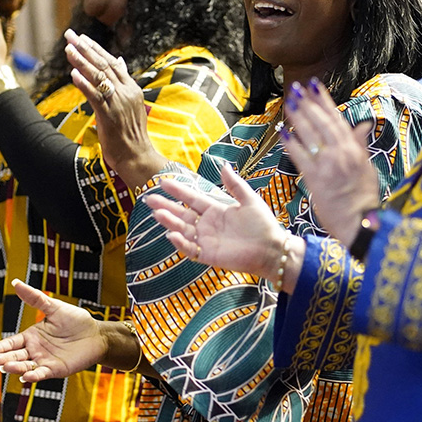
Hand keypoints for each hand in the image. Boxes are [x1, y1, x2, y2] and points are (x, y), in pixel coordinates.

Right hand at [0, 279, 108, 382]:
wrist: (96, 334)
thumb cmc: (75, 320)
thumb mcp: (54, 307)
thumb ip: (35, 298)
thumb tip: (16, 282)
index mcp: (31, 336)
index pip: (11, 343)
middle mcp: (35, 350)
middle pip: (14, 356)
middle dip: (2, 359)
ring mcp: (44, 361)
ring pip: (25, 366)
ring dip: (15, 367)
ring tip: (5, 367)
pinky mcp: (56, 369)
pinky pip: (42, 373)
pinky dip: (34, 376)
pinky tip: (26, 377)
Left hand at [65, 30, 165, 185]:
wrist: (137, 156)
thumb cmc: (131, 133)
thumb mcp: (131, 103)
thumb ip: (124, 82)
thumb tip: (119, 60)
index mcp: (132, 88)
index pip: (112, 63)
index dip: (96, 49)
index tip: (82, 38)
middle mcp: (127, 92)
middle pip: (104, 65)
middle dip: (85, 49)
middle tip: (70, 36)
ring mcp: (119, 103)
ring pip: (98, 78)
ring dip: (81, 62)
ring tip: (68, 49)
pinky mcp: (110, 115)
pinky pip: (95, 96)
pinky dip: (84, 84)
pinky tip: (73, 74)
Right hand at [146, 164, 293, 280]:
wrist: (272, 249)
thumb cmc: (263, 225)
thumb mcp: (249, 200)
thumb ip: (235, 184)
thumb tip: (223, 165)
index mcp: (215, 210)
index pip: (192, 198)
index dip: (178, 191)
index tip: (163, 182)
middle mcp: (207, 225)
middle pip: (181, 214)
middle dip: (165, 206)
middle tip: (149, 198)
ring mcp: (206, 240)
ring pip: (182, 230)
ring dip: (170, 222)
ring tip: (157, 213)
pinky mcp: (209, 255)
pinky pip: (190, 250)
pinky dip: (181, 243)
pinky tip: (172, 235)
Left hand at [282, 80, 379, 246]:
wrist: (361, 222)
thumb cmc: (363, 198)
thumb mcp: (368, 167)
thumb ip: (361, 145)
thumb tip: (363, 125)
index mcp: (354, 149)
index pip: (337, 118)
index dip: (324, 100)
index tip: (314, 85)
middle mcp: (341, 153)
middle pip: (321, 122)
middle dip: (307, 103)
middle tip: (295, 88)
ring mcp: (328, 165)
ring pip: (311, 135)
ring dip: (298, 117)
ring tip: (288, 102)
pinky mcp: (316, 179)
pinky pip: (301, 157)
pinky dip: (291, 143)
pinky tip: (282, 132)